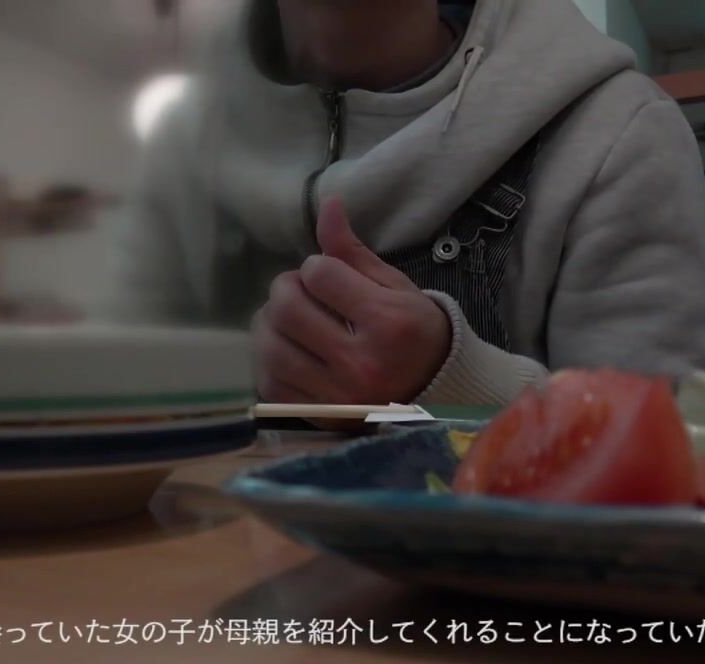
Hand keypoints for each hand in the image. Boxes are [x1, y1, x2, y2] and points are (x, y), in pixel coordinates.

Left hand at [254, 197, 451, 404]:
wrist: (435, 389)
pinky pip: (270, 384)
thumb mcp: (393, 285)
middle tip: (298, 291)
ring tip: (288, 320)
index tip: (327, 275)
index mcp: (387, 323)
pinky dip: (269, 361)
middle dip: (285, 290)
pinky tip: (288, 350)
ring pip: (270, 348)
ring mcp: (337, 396)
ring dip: (269, 324)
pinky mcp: (320, 417)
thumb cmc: (413, 329)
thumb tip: (327, 205)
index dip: (316, 266)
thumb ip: (353, 250)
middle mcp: (361, 364)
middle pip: (287, 310)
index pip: (319, 275)